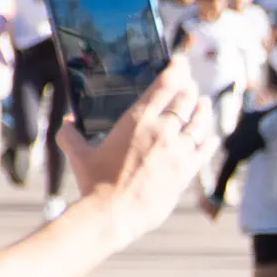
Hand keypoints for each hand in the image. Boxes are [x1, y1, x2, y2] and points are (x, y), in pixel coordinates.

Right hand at [60, 59, 217, 245]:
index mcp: (137, 120)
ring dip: (202, 110)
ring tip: (203, 103)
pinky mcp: (186, 171)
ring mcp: (178, 151)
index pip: (164, 85)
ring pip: (199, 123)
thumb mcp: (79, 155)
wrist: (114, 214)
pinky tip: (211, 137)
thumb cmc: (94, 183)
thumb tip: (66, 125)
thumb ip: (70, 136)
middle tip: (190, 85)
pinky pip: (204, 150)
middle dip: (189, 89)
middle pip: (185, 101)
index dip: (176, 69)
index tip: (180, 61)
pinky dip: (208, 140)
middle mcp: (162, 131)